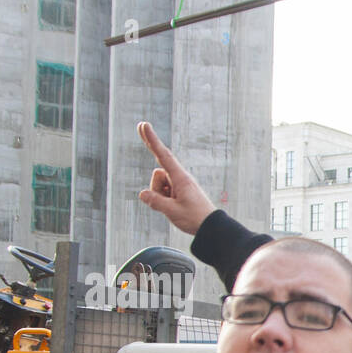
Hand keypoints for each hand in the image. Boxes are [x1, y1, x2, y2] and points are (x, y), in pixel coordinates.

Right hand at [137, 121, 215, 235]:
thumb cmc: (194, 218)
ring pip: (158, 184)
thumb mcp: (172, 211)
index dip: (152, 140)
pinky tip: (174, 208)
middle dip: (152, 156)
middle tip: (141, 125)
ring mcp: (178, 185)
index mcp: (180, 178)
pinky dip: (162, 199)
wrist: (210, 227)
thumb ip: (155, 202)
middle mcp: (179, 178)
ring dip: (159, 196)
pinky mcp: (178, 192)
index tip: (144, 126)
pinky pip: (162, 192)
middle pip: (158, 169)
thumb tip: (142, 194)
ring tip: (175, 207)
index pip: (163, 156)